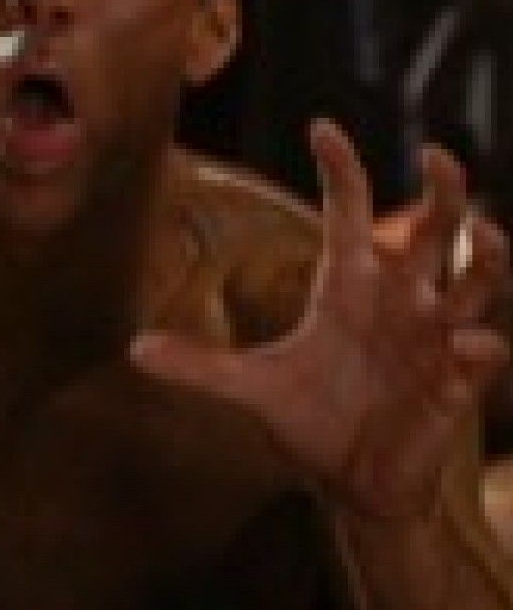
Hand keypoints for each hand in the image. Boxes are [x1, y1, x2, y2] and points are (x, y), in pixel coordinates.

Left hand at [131, 121, 509, 517]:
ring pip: (476, 281)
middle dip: (445, 191)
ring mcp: (433, 337)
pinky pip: (480, 353)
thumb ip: (199, 366)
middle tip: (437, 154)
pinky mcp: (455, 382)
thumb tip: (133, 350)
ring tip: (482, 232)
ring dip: (485, 257)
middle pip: (433, 229)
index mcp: (347, 286)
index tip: (321, 127)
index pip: (349, 213)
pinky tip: (469, 343)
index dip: (340, 169)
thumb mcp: (250, 388)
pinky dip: (478, 344)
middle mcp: (398, 299)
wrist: (351, 483)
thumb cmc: (309, 419)